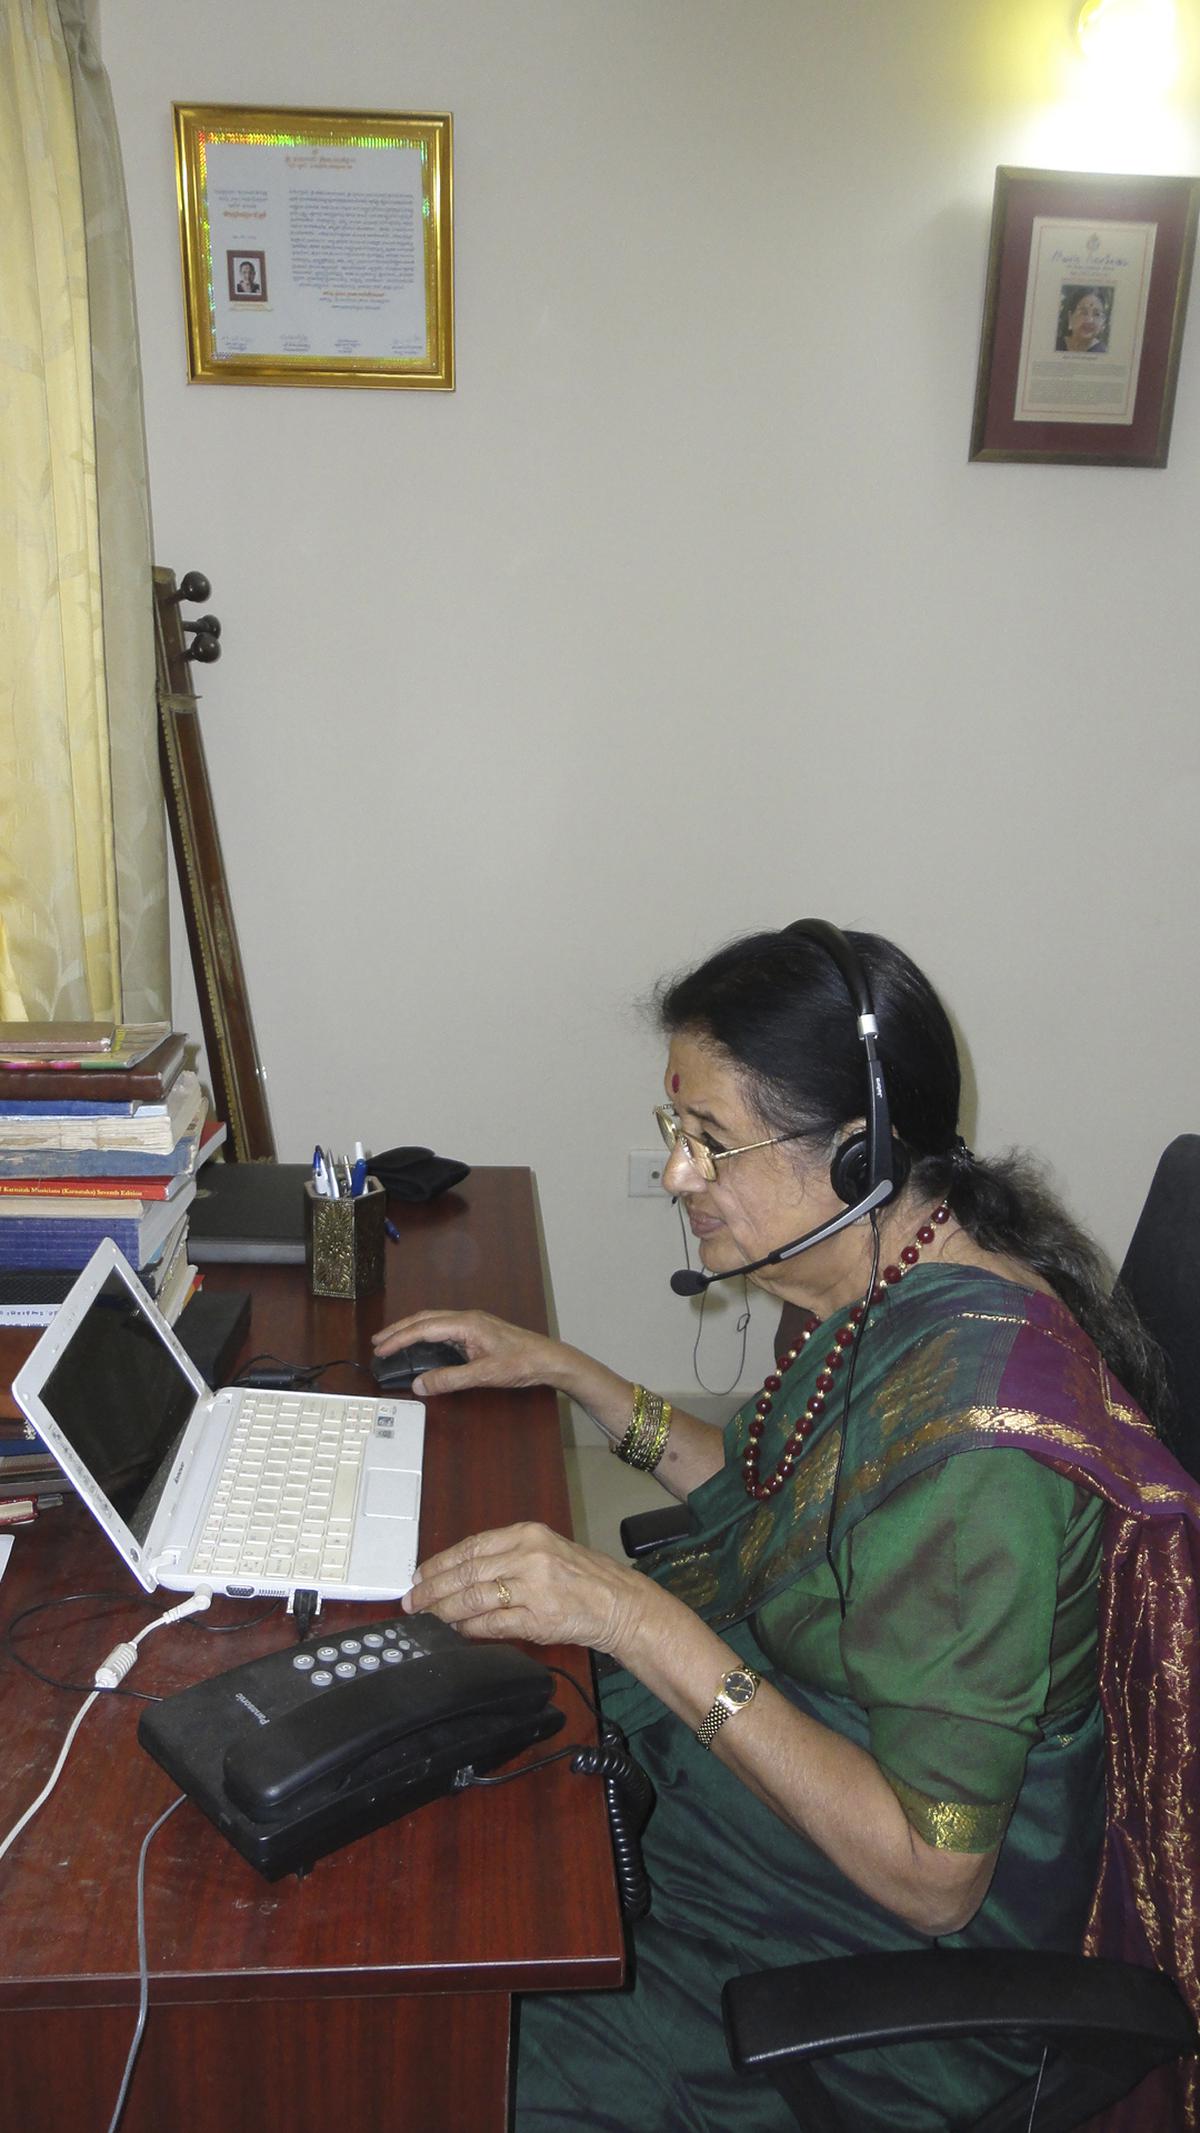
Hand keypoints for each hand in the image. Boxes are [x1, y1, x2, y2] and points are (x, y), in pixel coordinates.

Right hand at [371, 1309, 565, 1397]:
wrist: (548, 1359)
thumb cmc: (521, 1363)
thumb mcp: (483, 1375)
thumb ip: (449, 1379)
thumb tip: (419, 1385)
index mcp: (466, 1323)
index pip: (424, 1328)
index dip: (399, 1338)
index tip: (381, 1348)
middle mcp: (467, 1318)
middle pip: (425, 1319)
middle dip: (399, 1329)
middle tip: (378, 1342)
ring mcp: (473, 1323)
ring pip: (434, 1321)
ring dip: (412, 1330)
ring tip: (393, 1341)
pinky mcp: (477, 1331)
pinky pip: (444, 1328)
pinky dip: (426, 1335)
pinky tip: (421, 1345)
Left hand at [402, 1521, 643, 1654]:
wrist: (619, 1603)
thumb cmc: (581, 1578)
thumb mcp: (545, 1551)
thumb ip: (506, 1557)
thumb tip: (459, 1574)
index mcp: (527, 1534)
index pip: (470, 1547)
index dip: (439, 1563)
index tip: (418, 1575)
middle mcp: (528, 1556)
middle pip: (466, 1572)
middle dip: (432, 1589)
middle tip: (412, 1602)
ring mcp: (533, 1588)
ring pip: (473, 1598)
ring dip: (445, 1611)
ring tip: (428, 1618)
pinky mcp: (537, 1619)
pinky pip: (492, 1624)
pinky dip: (470, 1629)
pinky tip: (457, 1632)